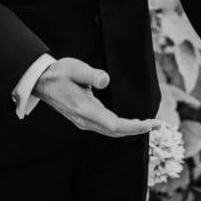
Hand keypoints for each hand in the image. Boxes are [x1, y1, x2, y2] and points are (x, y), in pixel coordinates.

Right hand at [33, 58, 160, 137]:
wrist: (42, 82)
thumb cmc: (59, 73)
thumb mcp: (75, 68)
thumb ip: (90, 74)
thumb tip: (105, 80)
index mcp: (85, 109)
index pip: (115, 125)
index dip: (134, 127)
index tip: (151, 123)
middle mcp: (85, 120)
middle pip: (115, 132)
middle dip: (137, 129)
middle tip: (158, 124)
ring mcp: (83, 122)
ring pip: (111, 132)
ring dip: (130, 130)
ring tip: (148, 125)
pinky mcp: (84, 119)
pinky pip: (106, 128)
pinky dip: (121, 128)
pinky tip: (130, 123)